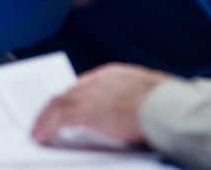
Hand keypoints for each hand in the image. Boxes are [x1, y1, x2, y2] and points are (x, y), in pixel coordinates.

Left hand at [31, 63, 169, 147]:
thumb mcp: (155, 97)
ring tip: (38, 130)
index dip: (74, 96)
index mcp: (118, 75)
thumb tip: (143, 113)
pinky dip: (46, 126)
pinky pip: (58, 118)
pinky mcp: (86, 111)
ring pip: (59, 103)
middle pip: (69, 92)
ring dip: (45, 118)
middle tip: (45, 118)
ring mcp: (93, 95)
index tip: (66, 106)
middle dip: (56, 106)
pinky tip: (40, 136)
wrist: (171, 109)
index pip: (86, 83)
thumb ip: (140, 101)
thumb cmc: (172, 107)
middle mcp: (101, 80)